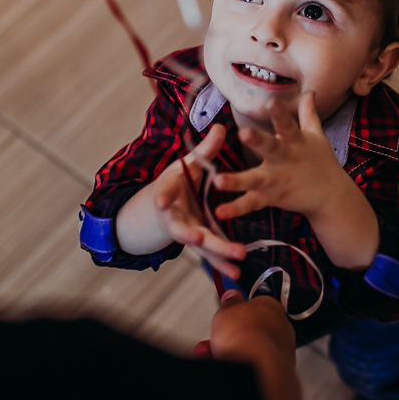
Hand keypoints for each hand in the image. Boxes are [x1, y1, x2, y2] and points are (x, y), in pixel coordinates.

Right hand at [115, 124, 246, 278]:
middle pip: (183, 228)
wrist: (165, 207)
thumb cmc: (178, 181)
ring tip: (234, 261)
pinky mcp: (199, 243)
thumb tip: (220, 126)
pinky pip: (211, 255)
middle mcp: (176, 216)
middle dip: (191, 233)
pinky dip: (222, 264)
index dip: (163, 197)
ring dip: (216, 254)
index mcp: (169, 192)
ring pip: (200, 245)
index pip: (164, 194)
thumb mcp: (188, 164)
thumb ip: (204, 150)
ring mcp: (187, 232)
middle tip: (196, 236)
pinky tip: (236, 273)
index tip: (161, 201)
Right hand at [208, 289, 300, 399]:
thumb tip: (232, 296)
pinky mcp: (277, 373)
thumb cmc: (246, 335)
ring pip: (249, 353)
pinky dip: (238, 371)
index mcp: (271, 306)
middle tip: (210, 343)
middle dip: (226, 338)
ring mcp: (280, 352)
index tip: (223, 318)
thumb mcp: (227, 310)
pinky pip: (253, 369)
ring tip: (210, 359)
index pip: (253, 306)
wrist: (258, 369)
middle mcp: (280, 328)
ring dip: (228, 355)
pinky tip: (226, 372)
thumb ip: (229, 303)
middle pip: (248, 332)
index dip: (234, 313)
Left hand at [212, 92, 344, 221]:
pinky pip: (251, 203)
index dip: (280, 113)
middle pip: (270, 147)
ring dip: (237, 181)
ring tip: (218, 181)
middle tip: (243, 132)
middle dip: (258, 140)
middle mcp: (285, 159)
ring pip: (255, 179)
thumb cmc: (321, 161)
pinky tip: (219, 212)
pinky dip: (236, 208)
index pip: (287, 124)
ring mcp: (277, 180)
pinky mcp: (272, 197)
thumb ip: (308, 114)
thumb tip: (309, 91)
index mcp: (295, 141)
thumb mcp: (316, 136)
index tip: (271, 101)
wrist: (331, 196)